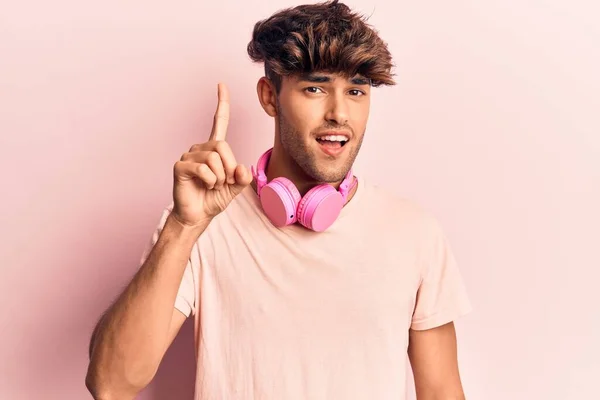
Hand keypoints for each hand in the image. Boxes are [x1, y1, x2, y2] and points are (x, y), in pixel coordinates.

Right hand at [171, 83, 251, 227]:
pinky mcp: (180, 166)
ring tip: (213, 186)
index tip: (221, 85)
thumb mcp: (235, 188)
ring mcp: (189, 156)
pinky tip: (204, 186)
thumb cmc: (213, 199)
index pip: (219, 122)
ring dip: (219, 177)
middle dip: (229, 168)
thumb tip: (241, 168)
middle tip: (225, 182)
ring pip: (214, 158)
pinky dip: (209, 181)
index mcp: (214, 149)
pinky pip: (203, 169)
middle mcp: (201, 148)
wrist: (198, 216)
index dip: (221, 104)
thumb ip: (243, 177)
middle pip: (223, 146)